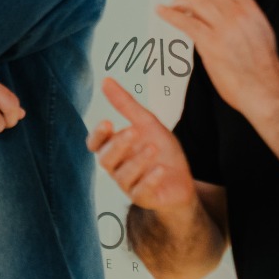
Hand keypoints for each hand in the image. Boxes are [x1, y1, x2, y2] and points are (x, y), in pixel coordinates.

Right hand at [88, 78, 195, 212]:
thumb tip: (106, 81)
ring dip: (137, 161)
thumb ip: (126, 105)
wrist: (183, 180)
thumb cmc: (162, 152)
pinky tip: (160, 169)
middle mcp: (117, 167)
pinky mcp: (143, 198)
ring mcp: (128, 184)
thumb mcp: (148, 123)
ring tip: (153, 148)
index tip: (108, 123)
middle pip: (105, 159)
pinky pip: (140, 191)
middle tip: (134, 132)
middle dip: (118, 146)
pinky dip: (150, 180)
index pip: (95, 144)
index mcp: (114, 148)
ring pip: (122, 175)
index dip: (98, 135)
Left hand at [156, 0, 278, 116]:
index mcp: (252, 12)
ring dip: (179, 2)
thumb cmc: (262, 70)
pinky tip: (162, 12)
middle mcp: (238, 16)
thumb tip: (220, 16)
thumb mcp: (260, 34)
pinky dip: (169, 14)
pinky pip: (184, 21)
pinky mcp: (210, 44)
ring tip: (172, 7)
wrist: (265, 91)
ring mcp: (224, 29)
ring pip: (195, 2)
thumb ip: (242, 21)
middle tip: (181, 1)